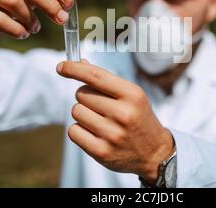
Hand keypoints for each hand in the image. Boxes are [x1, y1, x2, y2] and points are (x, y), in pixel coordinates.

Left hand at [56, 59, 174, 183]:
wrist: (154, 153)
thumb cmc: (139, 118)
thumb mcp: (131, 95)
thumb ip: (106, 80)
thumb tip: (80, 64)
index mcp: (132, 95)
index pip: (95, 76)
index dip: (74, 69)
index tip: (61, 66)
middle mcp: (123, 114)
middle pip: (82, 94)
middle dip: (85, 97)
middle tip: (100, 106)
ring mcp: (112, 134)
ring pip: (76, 111)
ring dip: (82, 113)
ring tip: (99, 120)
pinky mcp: (102, 152)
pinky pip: (73, 131)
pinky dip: (79, 130)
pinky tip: (94, 133)